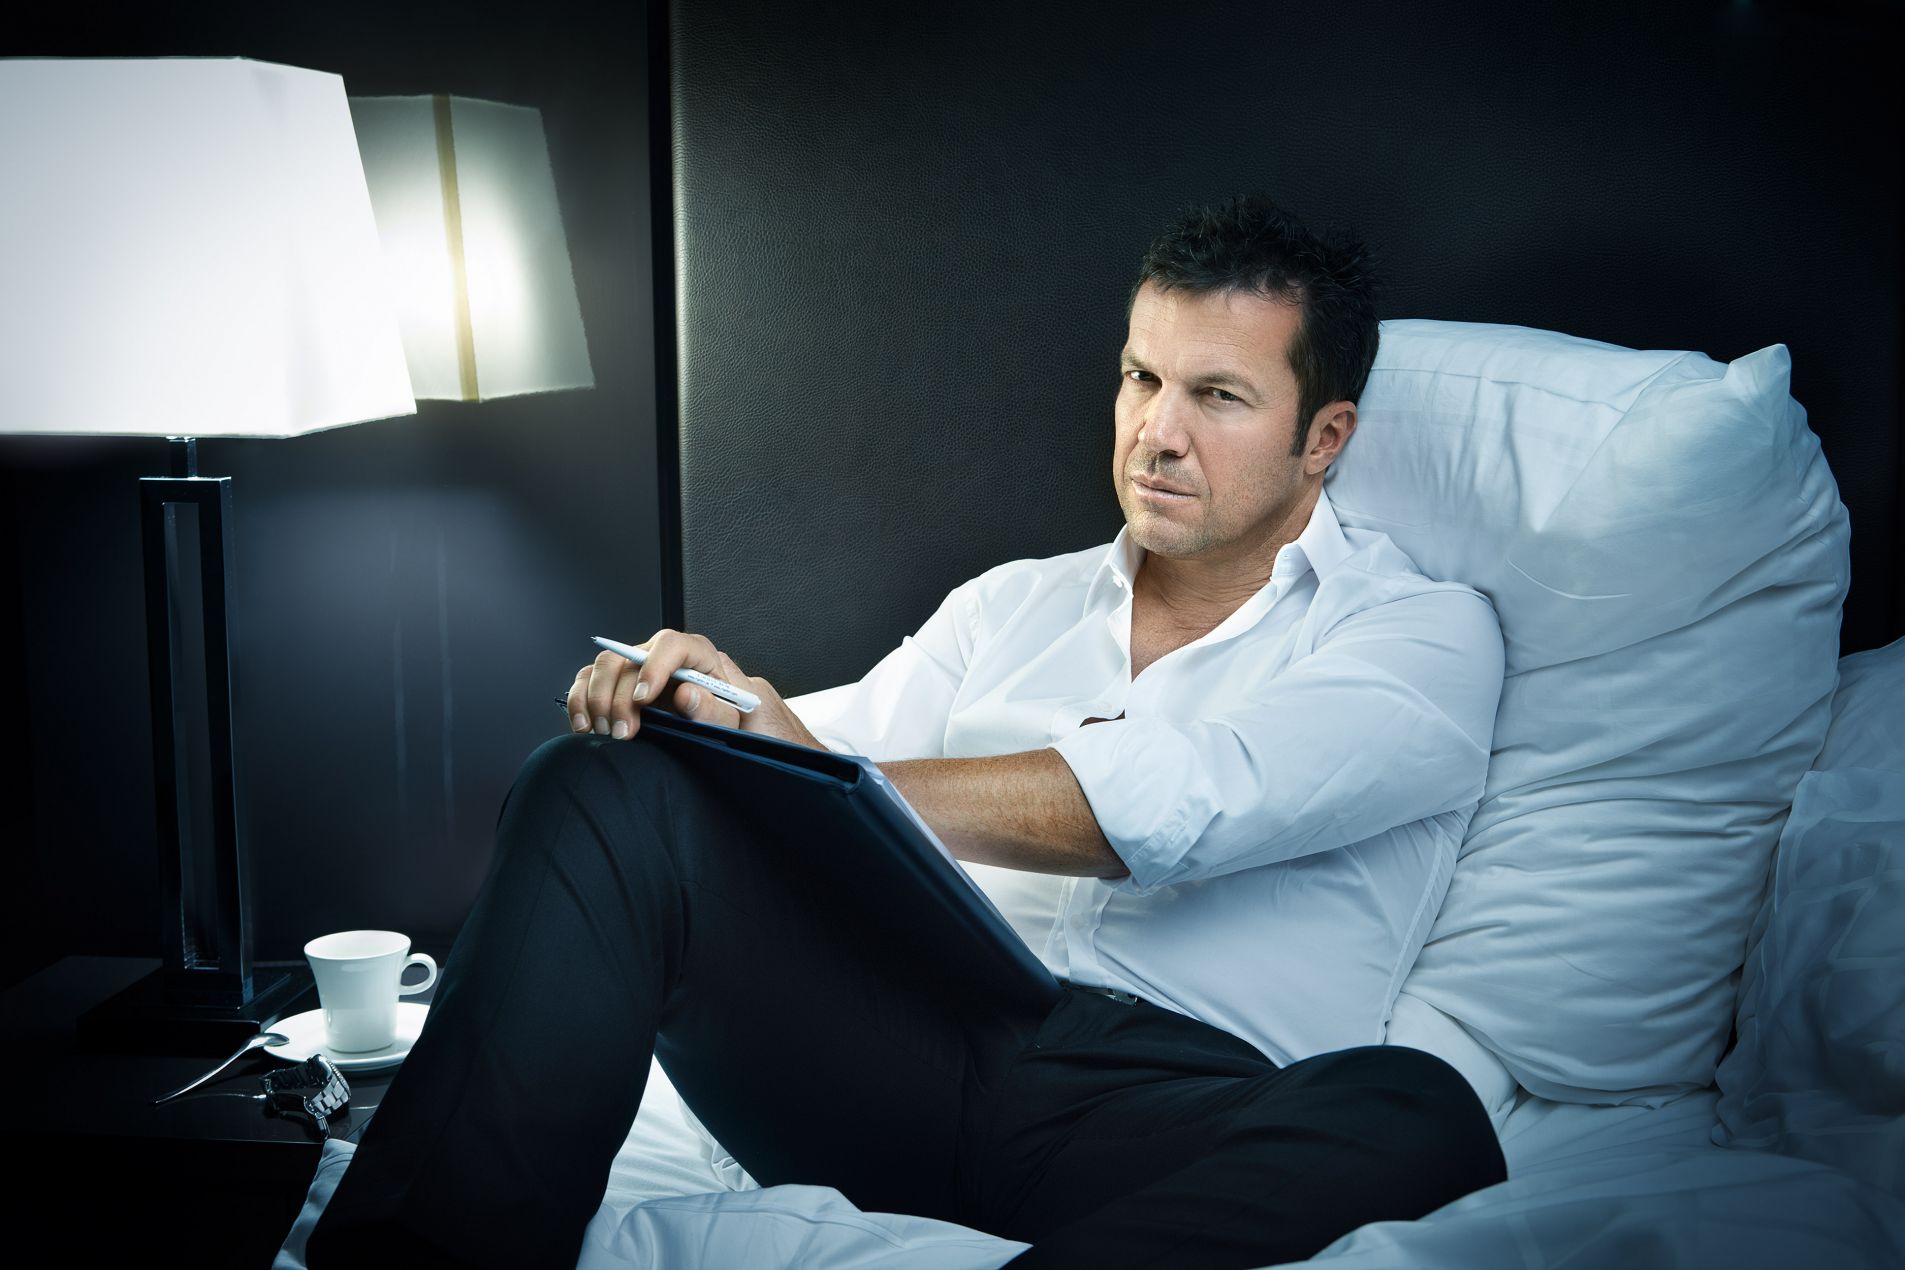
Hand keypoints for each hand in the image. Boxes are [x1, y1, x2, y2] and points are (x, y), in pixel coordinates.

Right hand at [566, 628, 823, 748]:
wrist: (745, 740)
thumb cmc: (747, 728)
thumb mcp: (742, 724)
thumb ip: (716, 710)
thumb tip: (686, 694)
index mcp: (702, 658)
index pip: (673, 645)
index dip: (654, 666)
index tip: (644, 698)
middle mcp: (667, 660)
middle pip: (630, 657)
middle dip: (620, 695)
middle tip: (624, 732)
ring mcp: (640, 673)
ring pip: (604, 667)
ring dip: (595, 698)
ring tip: (606, 733)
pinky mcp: (620, 691)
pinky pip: (589, 684)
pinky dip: (579, 701)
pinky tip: (584, 727)